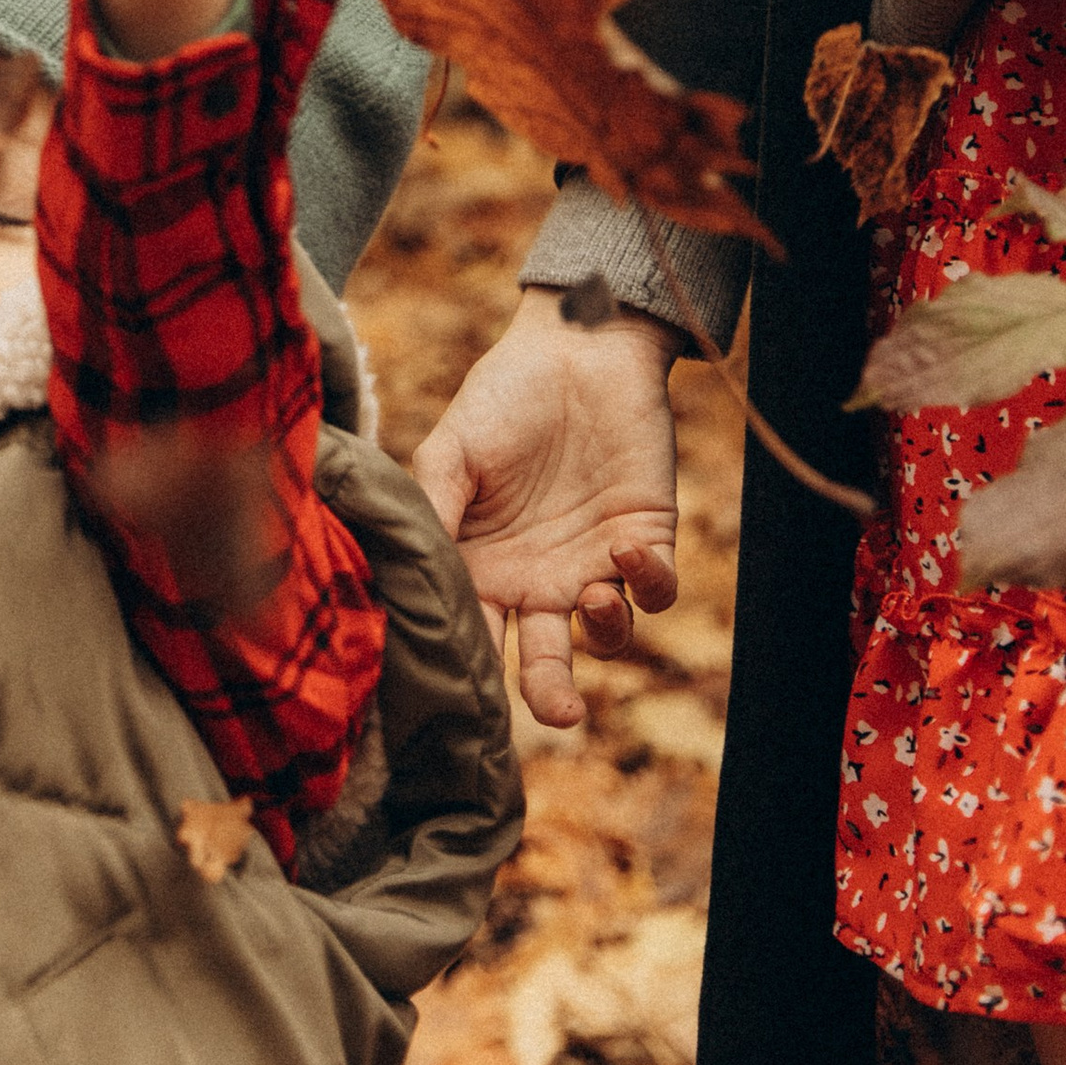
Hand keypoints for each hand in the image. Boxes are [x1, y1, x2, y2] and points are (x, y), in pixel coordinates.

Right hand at [411, 289, 683, 728]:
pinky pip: (656, 590)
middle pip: (546, 663)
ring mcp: (593, 565)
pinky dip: (648, 584)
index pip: (475, 638)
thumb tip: (410, 581)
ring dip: (606, 633)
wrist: (576, 349)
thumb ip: (433, 512)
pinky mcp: (645, 542)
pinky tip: (624, 552)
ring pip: (607, 637)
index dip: (472, 669)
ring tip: (594, 597)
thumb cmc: (502, 397)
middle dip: (552, 698)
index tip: (472, 688)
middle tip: (562, 715)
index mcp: (483, 567)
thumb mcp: (451, 451)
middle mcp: (537, 580)